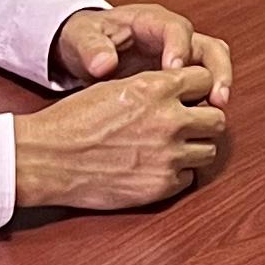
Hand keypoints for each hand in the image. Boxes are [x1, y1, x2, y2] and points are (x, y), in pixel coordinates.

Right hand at [14, 59, 228, 212]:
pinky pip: (189, 177)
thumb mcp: (117, 86)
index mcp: (157, 88)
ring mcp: (168, 156)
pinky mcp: (161, 185)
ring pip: (209, 150)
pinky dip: (178, 173)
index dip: (197, 88)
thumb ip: (154, 87)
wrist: (48, 158)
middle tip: (187, 125)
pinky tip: (157, 167)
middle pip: (217, 119)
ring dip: (194, 148)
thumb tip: (181, 90)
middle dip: (204, 120)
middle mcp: (170, 120)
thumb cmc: (74, 120)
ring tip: (172, 147)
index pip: (206, 79)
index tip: (189, 96)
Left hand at [54, 2, 234, 111]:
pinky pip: (203, 85)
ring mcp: (180, 56)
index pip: (177, 28)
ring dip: (218, 86)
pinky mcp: (180, 78)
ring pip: (214, 65)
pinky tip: (199, 122)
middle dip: (217, 71)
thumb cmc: (83, 39)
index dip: (180, 48)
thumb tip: (104, 64)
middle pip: (209, 46)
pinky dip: (206, 101)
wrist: (83, 50)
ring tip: (217, 110)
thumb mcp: (80, 38)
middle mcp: (173, 37)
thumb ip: (91, 48)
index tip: (174, 70)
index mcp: (150, 21)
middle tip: (216, 97)